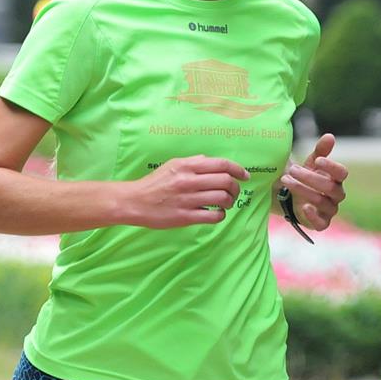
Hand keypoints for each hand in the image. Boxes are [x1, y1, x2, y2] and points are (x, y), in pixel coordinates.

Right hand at [123, 156, 250, 228]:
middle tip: (234, 192)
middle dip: (236, 188)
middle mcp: (189, 181)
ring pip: (222, 199)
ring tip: (225, 203)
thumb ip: (193, 162)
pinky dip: (220, 215)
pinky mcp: (186, 217)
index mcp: (187, 166)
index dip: (238, 169)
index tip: (245, 176)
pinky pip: (213, 216)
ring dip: (229, 202)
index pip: (221, 164)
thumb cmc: (154, 183)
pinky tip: (217, 213)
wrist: (135, 202)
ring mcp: (188, 199)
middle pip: (226, 181)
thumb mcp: (172, 165)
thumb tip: (211, 162)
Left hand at [280, 133, 348, 230]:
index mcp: (336, 179)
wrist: (289, 198)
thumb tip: (330, 136)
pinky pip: (322, 223)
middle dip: (309, 178)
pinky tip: (304, 206)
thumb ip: (320, 151)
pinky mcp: (321, 223)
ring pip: (321, 201)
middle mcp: (336, 195)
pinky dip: (313, 216)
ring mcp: (330, 210)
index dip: (331, 167)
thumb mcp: (310, 163)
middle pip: (329, 187)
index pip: (342, 173)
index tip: (317, 160)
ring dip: (302, 190)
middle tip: (292, 170)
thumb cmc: (304, 178)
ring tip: (286, 180)